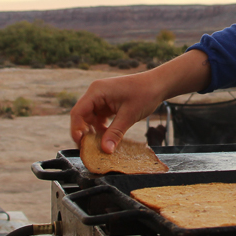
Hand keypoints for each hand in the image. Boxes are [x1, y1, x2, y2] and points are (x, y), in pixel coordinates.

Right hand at [69, 50, 211, 152]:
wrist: (158, 84)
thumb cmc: (144, 94)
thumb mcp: (129, 116)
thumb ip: (115, 133)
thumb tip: (105, 150)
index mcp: (97, 91)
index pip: (78, 112)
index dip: (76, 129)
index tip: (80, 144)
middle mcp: (96, 94)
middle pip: (82, 117)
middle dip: (85, 133)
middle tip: (89, 150)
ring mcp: (101, 99)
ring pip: (90, 119)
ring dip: (94, 132)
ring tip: (98, 148)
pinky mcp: (108, 104)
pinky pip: (99, 119)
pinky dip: (102, 129)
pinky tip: (107, 140)